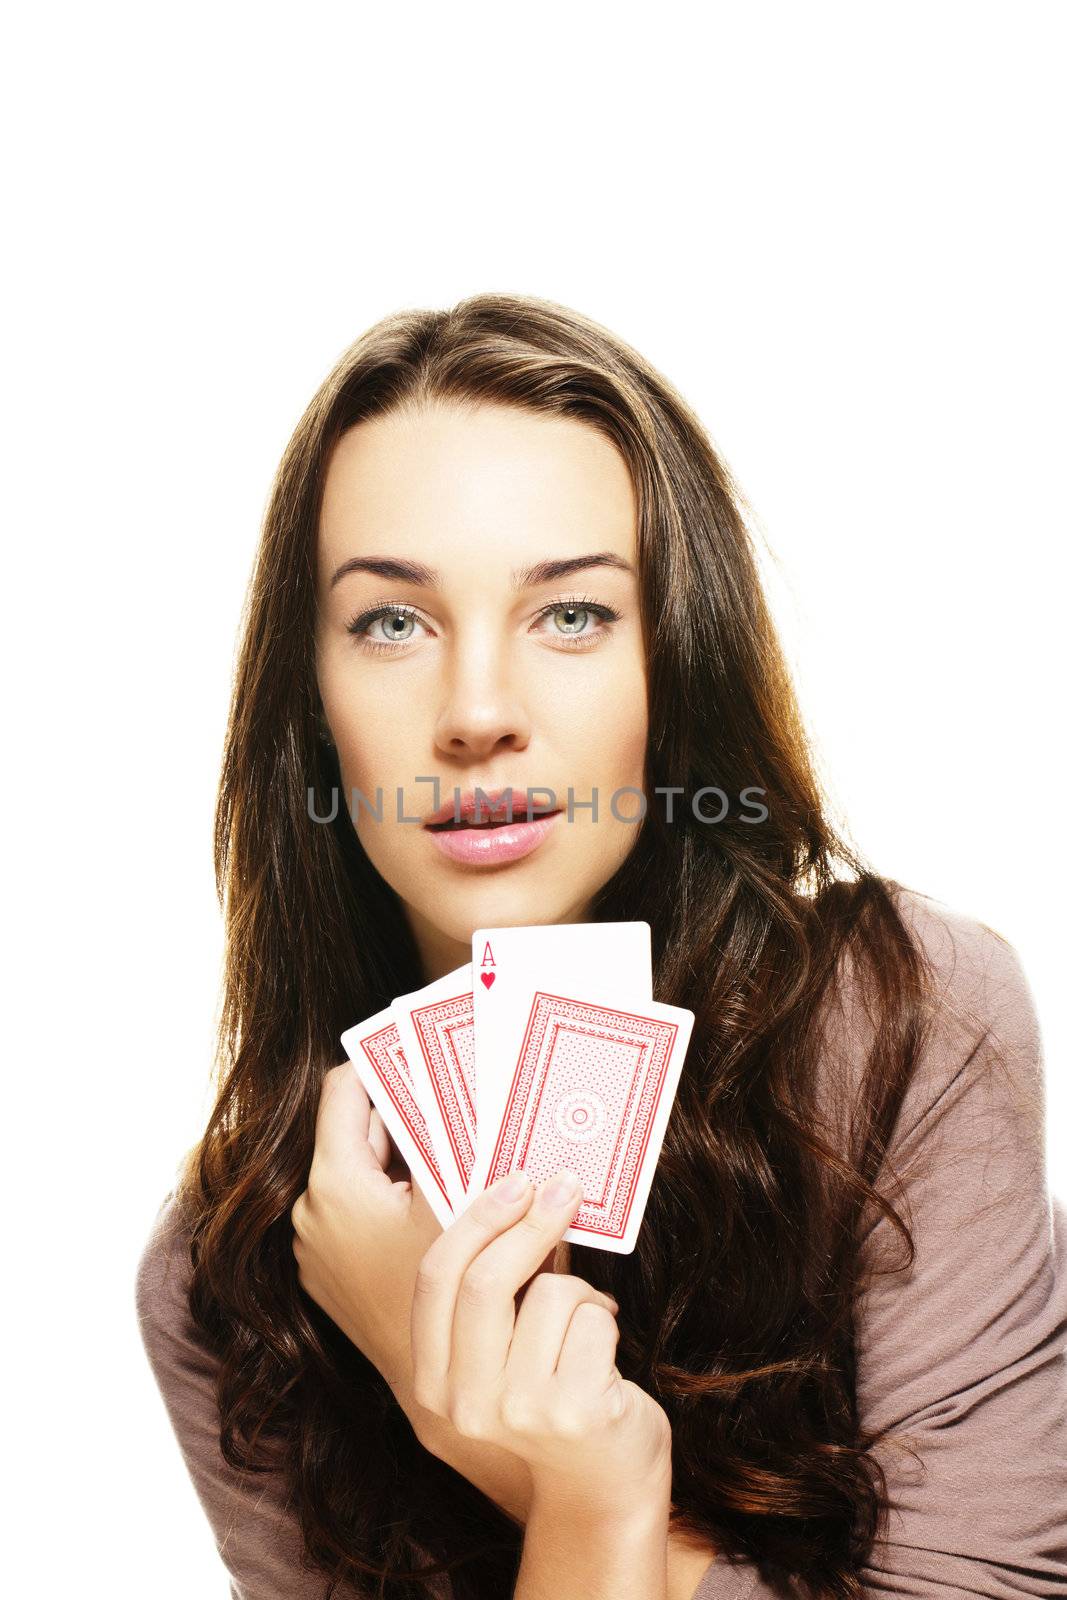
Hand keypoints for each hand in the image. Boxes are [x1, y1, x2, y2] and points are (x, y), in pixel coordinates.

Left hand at [291, 1062, 441, 1391]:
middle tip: (463, 1086)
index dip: (388, 1059)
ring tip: (464, 1137)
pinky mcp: (336, 1274)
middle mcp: (312, 1211)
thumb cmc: (455, 1292)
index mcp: (334, 1183)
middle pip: (361, 1128)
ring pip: (367, 1170)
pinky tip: (450, 1194)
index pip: (345, 1087)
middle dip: (411, 1106)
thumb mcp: (465, 1199)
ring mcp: (321, 1247)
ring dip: (411, 1151)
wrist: (442, 1394)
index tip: (431, 1047)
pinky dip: (401, 1192)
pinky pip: (366, 1209)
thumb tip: (473, 1079)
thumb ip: (460, 1136)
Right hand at [409, 1166, 673, 1514]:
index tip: (515, 1181)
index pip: (435, 1280)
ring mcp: (520, 1411)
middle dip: (530, 1223)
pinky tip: (605, 1353)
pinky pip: (593, 1319)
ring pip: (551, 1295)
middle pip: (485, 1282)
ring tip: (586, 1324)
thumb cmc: (553, 1393)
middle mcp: (465, 1403)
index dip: (475, 1221)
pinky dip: (606, 1319)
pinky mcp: (574, 1412)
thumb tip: (517, 1191)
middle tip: (564, 1187)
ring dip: (581, 1292)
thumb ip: (490, 1292)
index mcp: (433, 1381)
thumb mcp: (501, 1351)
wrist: (603, 1483)